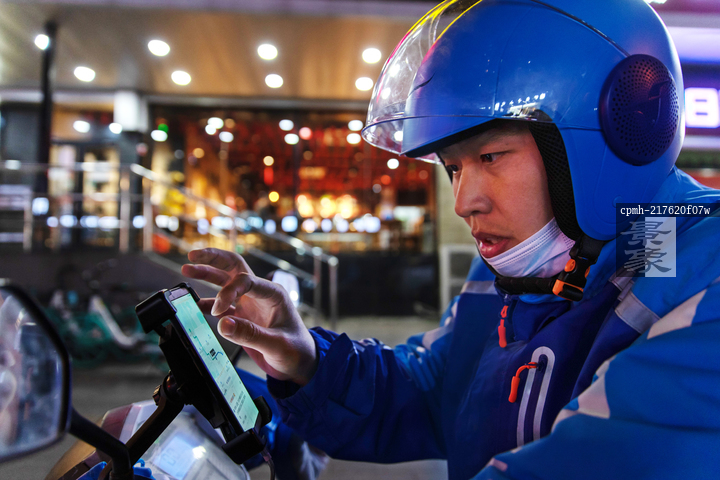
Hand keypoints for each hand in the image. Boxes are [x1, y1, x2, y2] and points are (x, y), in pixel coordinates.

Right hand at [181, 248, 317, 385]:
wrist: (300, 364)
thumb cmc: (296, 351)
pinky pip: (221, 304)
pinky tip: (193, 304)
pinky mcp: (242, 316)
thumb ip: (250, 335)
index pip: (245, 280)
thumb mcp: (277, 345)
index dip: (227, 292)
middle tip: (192, 256)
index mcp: (273, 294)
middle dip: (213, 259)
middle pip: (234, 267)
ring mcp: (250, 303)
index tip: (219, 312)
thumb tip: (222, 324)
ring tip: (186, 268)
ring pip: (225, 281)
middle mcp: (260, 293)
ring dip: (207, 274)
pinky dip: (207, 303)